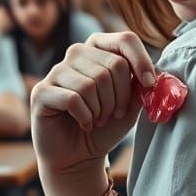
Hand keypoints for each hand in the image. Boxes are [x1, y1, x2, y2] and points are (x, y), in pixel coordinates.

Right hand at [31, 32, 155, 173]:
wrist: (79, 155)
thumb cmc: (105, 126)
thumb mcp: (131, 105)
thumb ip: (141, 85)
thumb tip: (154, 74)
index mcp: (100, 49)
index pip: (125, 40)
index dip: (141, 61)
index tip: (149, 84)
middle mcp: (76, 53)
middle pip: (113, 65)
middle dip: (120, 97)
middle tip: (113, 114)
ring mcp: (57, 71)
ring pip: (92, 83)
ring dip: (102, 110)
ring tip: (97, 119)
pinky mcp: (41, 91)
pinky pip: (73, 99)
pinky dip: (85, 117)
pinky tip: (84, 124)